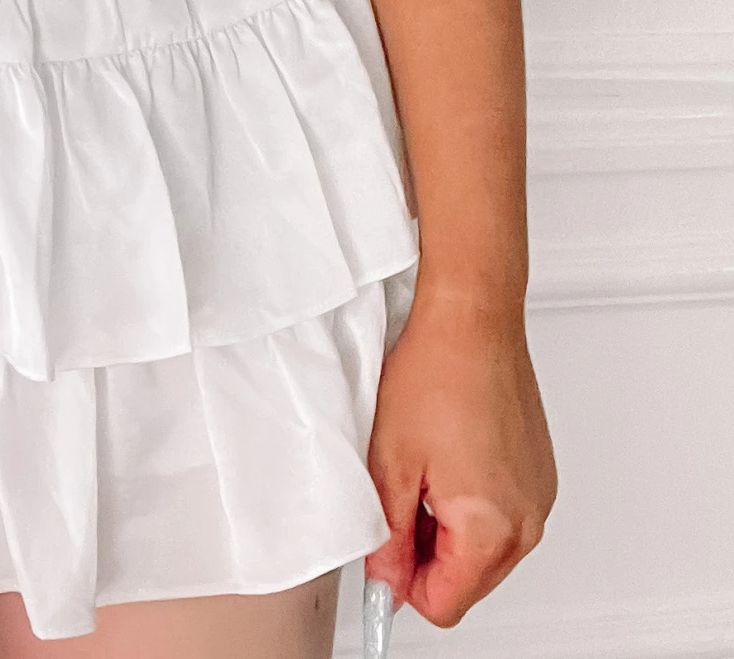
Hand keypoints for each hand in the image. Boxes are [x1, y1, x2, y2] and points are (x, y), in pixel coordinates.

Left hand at [364, 283, 556, 626]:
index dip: (403, 584)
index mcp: (490, 526)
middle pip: (467, 582)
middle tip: (397, 499)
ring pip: (484, 551)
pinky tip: (450, 457)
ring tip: (425, 469)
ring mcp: (538, 497)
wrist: (472, 319)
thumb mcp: (390, 463)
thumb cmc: (435, 372)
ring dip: (448, 528)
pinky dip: (471, 503)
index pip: (444, 604)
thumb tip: (386, 582)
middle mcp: (527, 521)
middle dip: (426, 554)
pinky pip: (502, 517)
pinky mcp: (539, 475)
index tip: (382, 563)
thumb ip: (387, 538)